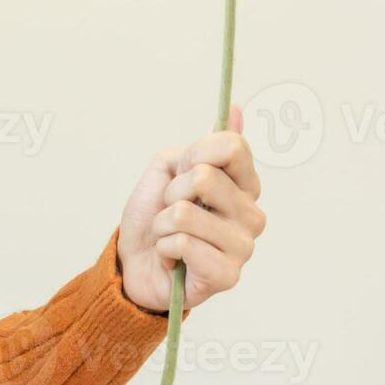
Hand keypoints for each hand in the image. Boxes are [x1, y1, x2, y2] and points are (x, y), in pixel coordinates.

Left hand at [117, 104, 266, 312]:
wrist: (133, 261)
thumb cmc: (154, 213)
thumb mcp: (169, 168)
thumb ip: (202, 146)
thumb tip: (236, 108)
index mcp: (243, 185)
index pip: (233, 146)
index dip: (194, 154)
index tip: (182, 170)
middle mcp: (252, 215)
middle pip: (205, 177)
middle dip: (170, 192)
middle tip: (171, 210)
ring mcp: (243, 247)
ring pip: (185, 213)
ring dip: (162, 224)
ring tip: (169, 235)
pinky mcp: (227, 276)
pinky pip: (182, 243)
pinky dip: (164, 248)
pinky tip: (173, 258)